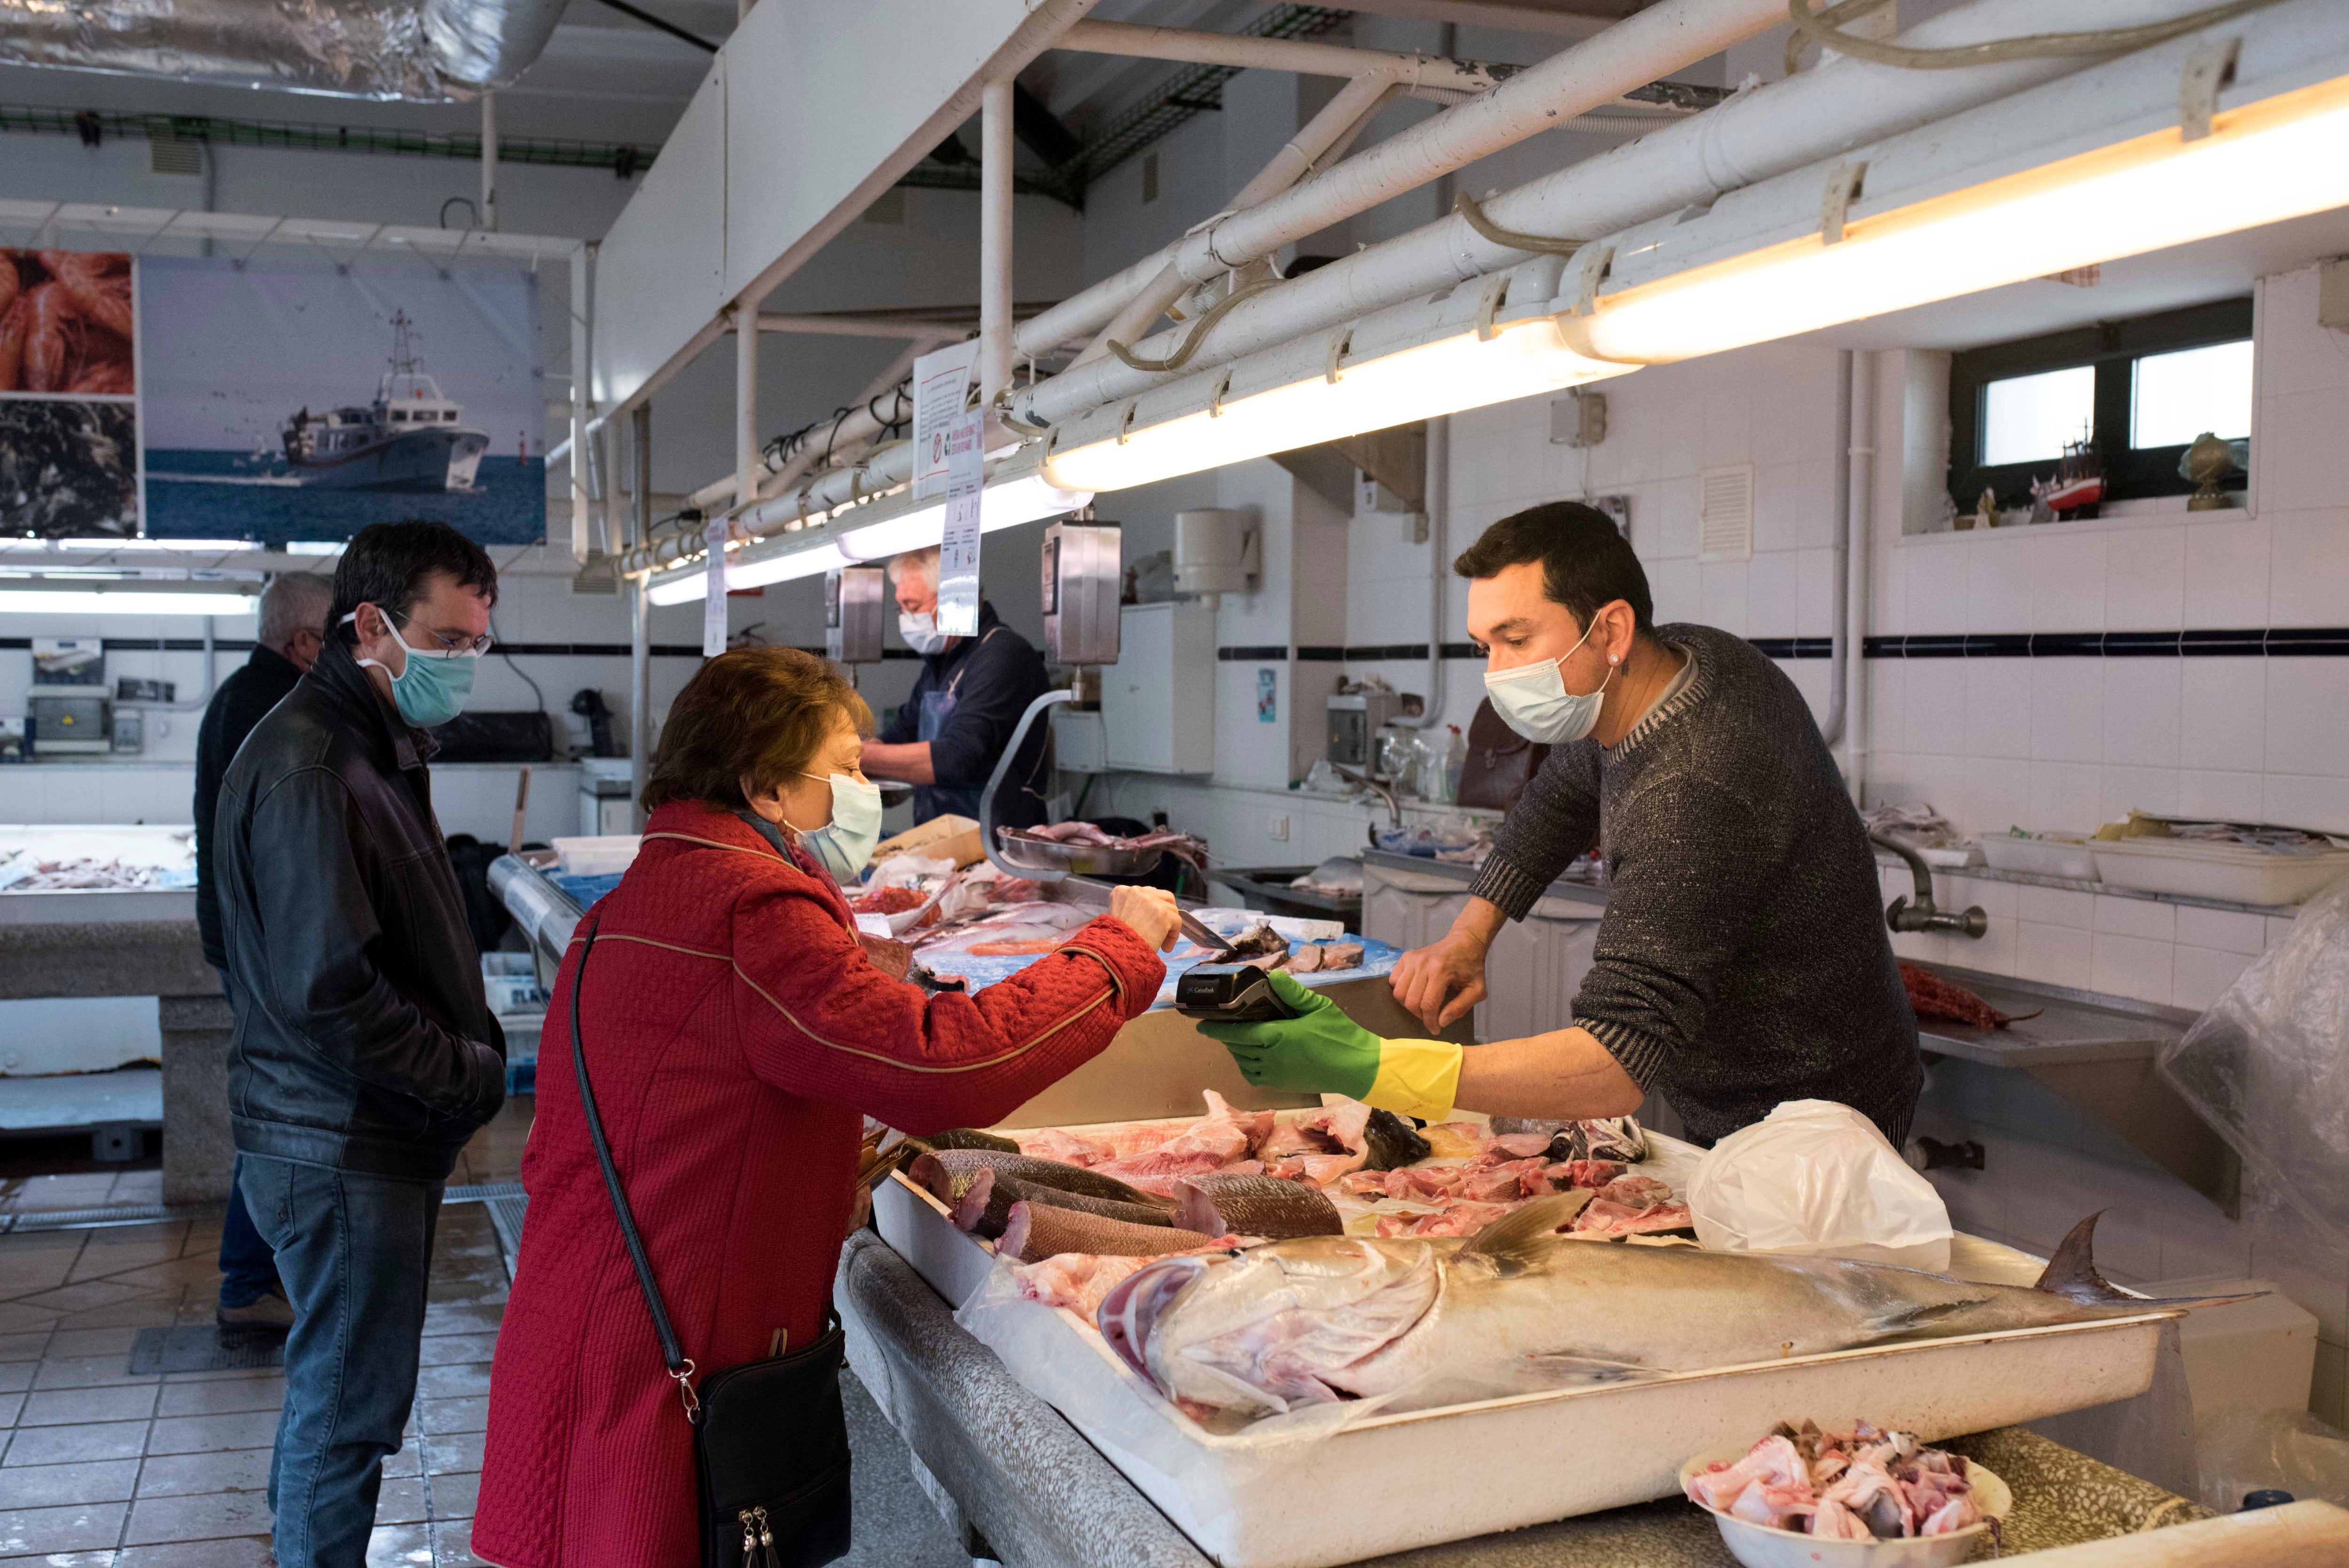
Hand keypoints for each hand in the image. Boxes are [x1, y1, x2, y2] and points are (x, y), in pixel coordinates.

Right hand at [1109, 885, 1181, 952]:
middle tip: (1162, 928)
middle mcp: (1135, 891)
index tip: (1151, 922)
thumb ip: (1131, 909)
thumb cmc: (1116, 942)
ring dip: (1169, 925)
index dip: (1151, 908)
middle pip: (1161, 896)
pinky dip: (1173, 935)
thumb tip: (1150, 913)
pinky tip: (1165, 947)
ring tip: (1163, 942)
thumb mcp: (1118, 918)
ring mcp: (1150, 901)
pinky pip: (1177, 921)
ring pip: (1171, 909)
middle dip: (1164, 911)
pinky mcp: (1162, 913)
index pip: (1145, 893)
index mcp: (1122, 891)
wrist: (1117, 953)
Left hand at [1196, 971, 1381, 1098]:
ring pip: (1244, 1064)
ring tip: (1235, 1039)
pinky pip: (1256, 1077)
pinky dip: (1247, 1067)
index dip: (1216, 1029)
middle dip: (1225, 1037)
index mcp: (1278, 1037)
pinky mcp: (1284, 1084)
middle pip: (1237, 1048)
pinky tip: (1252, 1057)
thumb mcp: (1319, 1007)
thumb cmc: (1341, 1036)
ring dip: (1236, 1052)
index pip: (1237, 1033)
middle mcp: (1272, 1058)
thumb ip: (1293, 993)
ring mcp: (1277, 1074)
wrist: (1359, 1069)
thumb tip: (1273, 976)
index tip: (1201, 1024)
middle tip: (1219, 1025)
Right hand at [1389, 930, 1489, 1032]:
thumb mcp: (1477, 990)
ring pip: (1399, 992)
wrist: (1464, 942)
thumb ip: (1460, 1007)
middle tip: (1430, 1018)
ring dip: (1409, 1005)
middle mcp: (1423, 963)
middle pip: (1411, 1000)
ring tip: (1422, 1006)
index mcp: (1441, 971)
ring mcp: (1412, 959)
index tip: (1436, 1029)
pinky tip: (1414, 992)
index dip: (1430, 1022)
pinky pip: (1393, 980)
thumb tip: (1441, 1022)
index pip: (1428, 1004)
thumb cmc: (1472, 967)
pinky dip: (1401, 991)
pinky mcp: (1406, 957)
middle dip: (1420, 1015)